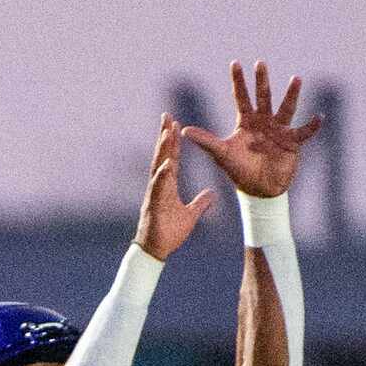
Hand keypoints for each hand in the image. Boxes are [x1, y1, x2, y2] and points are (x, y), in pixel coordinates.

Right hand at [136, 113, 214, 259]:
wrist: (156, 250)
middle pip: (162, 155)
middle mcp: (160, 185)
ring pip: (159, 166)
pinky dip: (162, 175)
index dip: (173, 141)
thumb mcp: (190, 215)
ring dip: (162, 149)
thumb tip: (212, 194)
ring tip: (167, 132)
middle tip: (166, 115)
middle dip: (164, 135)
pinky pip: (158, 187)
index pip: (171, 158)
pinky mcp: (153, 205)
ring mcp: (155, 193)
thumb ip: (200, 203)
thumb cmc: (169, 233)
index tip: (175, 123)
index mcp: (168, 185)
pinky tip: (167, 164)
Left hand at [182, 61, 321, 197]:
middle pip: (263, 97)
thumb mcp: (221, 155)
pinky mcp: (292, 142)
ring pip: (286, 108)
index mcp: (247, 122)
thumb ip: (205, 141)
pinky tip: (319, 117)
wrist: (259, 190)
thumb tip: (183, 131)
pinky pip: (304, 133)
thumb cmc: (239, 171)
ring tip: (296, 79)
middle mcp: (264, 121)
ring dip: (291, 94)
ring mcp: (280, 129)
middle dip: (261, 81)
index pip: (241, 97)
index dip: (238, 81)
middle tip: (260, 63)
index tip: (235, 63)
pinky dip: (311, 126)